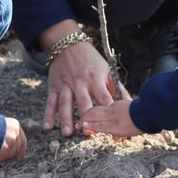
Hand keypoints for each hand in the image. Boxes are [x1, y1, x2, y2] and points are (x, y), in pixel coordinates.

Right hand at [0, 117, 26, 161]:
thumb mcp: (1, 126)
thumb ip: (7, 134)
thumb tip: (12, 148)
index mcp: (15, 125)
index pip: (22, 141)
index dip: (21, 151)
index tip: (19, 157)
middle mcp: (15, 132)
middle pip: (17, 150)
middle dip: (10, 155)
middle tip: (1, 157)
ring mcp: (11, 140)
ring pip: (10, 155)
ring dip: (2, 157)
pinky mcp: (5, 148)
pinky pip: (2, 157)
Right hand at [40, 21, 119, 136]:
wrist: (68, 45)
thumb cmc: (91, 60)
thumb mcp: (106, 70)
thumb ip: (117, 88)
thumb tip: (129, 103)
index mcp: (96, 79)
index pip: (103, 98)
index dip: (107, 111)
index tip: (111, 125)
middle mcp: (80, 83)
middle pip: (84, 102)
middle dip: (86, 117)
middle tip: (88, 132)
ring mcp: (66, 85)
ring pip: (65, 104)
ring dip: (66, 118)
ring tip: (68, 133)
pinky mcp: (54, 87)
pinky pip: (50, 102)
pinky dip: (48, 115)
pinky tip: (47, 127)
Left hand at [81, 98, 141, 138]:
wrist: (151, 112)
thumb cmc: (147, 114)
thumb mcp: (135, 115)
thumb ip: (127, 124)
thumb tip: (118, 136)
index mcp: (119, 105)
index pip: (104, 108)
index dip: (95, 113)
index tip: (91, 119)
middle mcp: (114, 109)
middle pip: (96, 110)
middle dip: (87, 116)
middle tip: (81, 123)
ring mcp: (113, 116)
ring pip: (94, 116)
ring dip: (85, 121)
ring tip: (79, 126)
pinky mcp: (114, 125)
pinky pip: (99, 125)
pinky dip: (90, 126)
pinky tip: (84, 127)